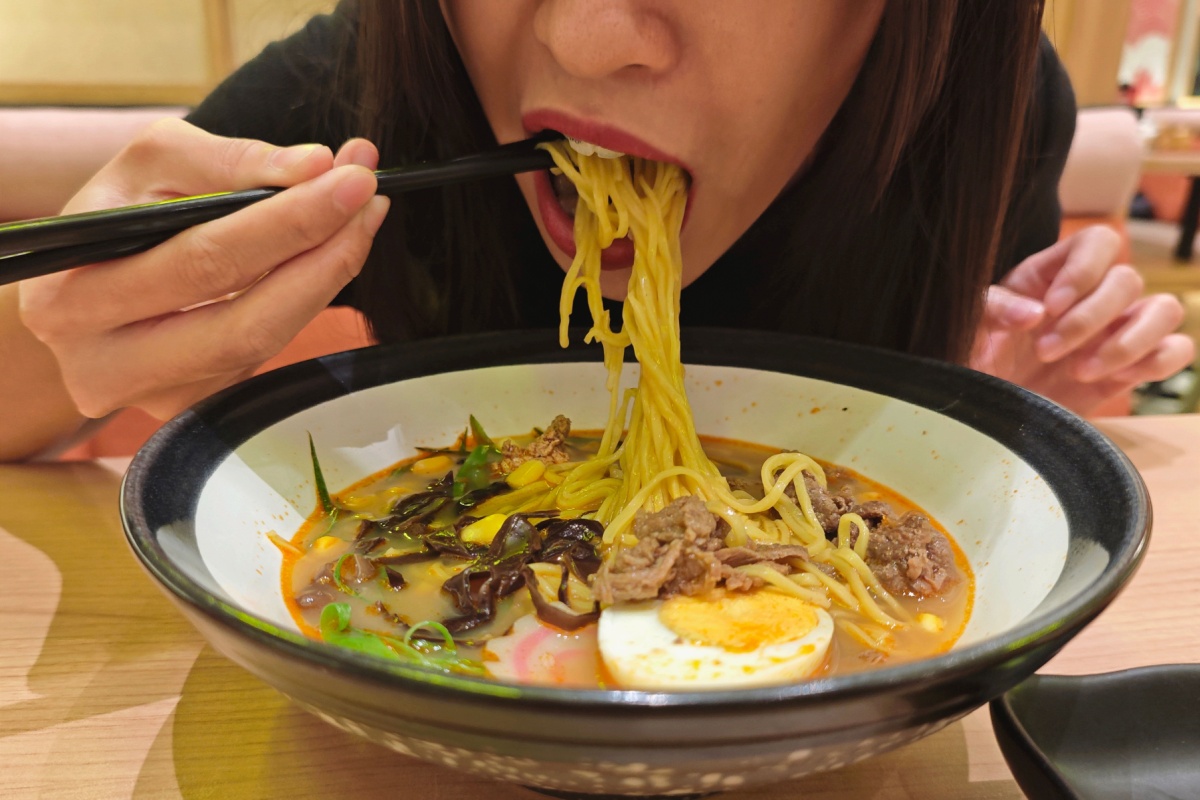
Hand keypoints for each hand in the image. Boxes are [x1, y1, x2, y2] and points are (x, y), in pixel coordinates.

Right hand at [18, 119, 388, 420]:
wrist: (79, 287)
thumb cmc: (117, 214)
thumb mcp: (151, 164)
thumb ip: (232, 160)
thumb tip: (315, 166)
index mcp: (75, 294)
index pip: (205, 260)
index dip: (289, 221)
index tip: (352, 177)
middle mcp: (104, 363)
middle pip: (245, 321)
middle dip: (323, 255)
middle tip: (370, 199)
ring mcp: (150, 399)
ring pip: (263, 346)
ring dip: (325, 279)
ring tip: (360, 219)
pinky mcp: (189, 410)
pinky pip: (263, 359)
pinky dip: (304, 304)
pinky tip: (328, 259)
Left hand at [971, 225, 1194, 415]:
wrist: (982, 409)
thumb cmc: (973, 358)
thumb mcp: (969, 326)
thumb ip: (992, 308)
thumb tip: (1033, 313)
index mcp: (1053, 273)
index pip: (1098, 242)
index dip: (1083, 270)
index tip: (1049, 308)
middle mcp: (1092, 296)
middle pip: (1129, 280)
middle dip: (1089, 320)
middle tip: (1045, 352)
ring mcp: (1116, 330)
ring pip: (1165, 310)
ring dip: (1127, 342)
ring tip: (1080, 372)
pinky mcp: (1130, 368)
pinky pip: (1175, 351)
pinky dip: (1154, 362)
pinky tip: (1111, 379)